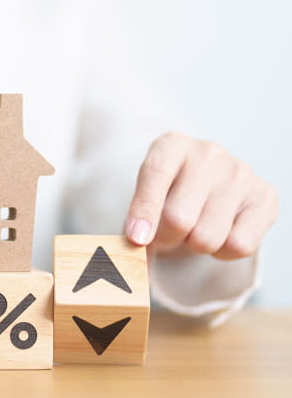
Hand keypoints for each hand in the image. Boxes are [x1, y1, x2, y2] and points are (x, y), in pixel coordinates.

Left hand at [126, 132, 278, 259]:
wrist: (205, 192)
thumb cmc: (167, 196)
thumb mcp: (143, 198)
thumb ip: (134, 222)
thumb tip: (133, 252)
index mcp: (171, 145)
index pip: (155, 174)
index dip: (144, 211)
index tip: (137, 239)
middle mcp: (208, 153)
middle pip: (178, 218)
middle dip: (166, 239)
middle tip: (165, 236)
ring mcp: (240, 172)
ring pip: (207, 237)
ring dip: (194, 246)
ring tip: (194, 229)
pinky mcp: (265, 196)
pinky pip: (239, 245)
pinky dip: (223, 252)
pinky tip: (219, 233)